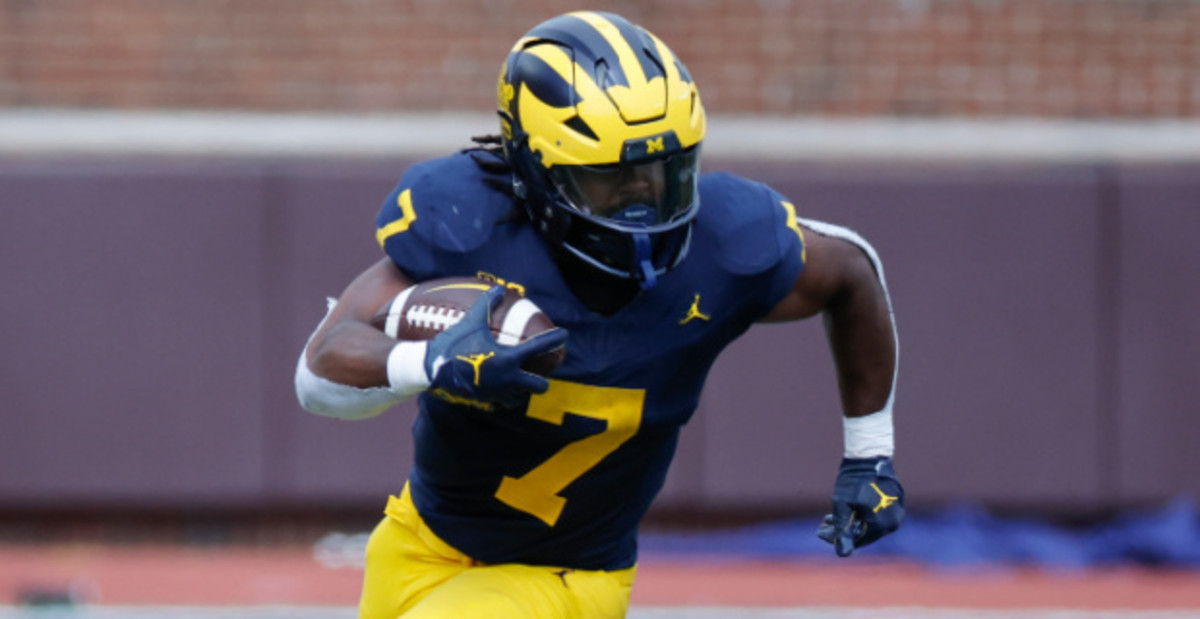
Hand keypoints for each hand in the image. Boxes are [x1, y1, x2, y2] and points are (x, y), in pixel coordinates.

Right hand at [425, 286, 566, 408]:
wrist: (432, 369)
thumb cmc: (453, 343)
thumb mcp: (472, 321)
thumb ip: (487, 304)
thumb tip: (499, 288)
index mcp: (508, 358)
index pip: (539, 347)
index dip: (554, 339)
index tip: (564, 335)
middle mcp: (508, 378)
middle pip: (539, 386)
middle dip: (541, 380)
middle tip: (536, 371)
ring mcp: (498, 392)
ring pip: (521, 398)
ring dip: (522, 390)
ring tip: (517, 380)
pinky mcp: (486, 401)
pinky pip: (503, 403)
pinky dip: (505, 397)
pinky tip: (500, 388)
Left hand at [816, 456, 903, 556]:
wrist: (868, 457)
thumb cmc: (853, 482)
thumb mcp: (842, 506)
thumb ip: (842, 530)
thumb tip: (842, 554)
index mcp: (882, 526)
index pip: (859, 541)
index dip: (840, 538)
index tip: (825, 531)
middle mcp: (893, 522)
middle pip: (866, 532)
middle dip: (845, 528)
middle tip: (826, 521)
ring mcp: (897, 511)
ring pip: (872, 523)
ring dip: (854, 520)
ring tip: (834, 514)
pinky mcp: (897, 502)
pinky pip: (880, 513)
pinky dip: (865, 513)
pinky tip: (851, 507)